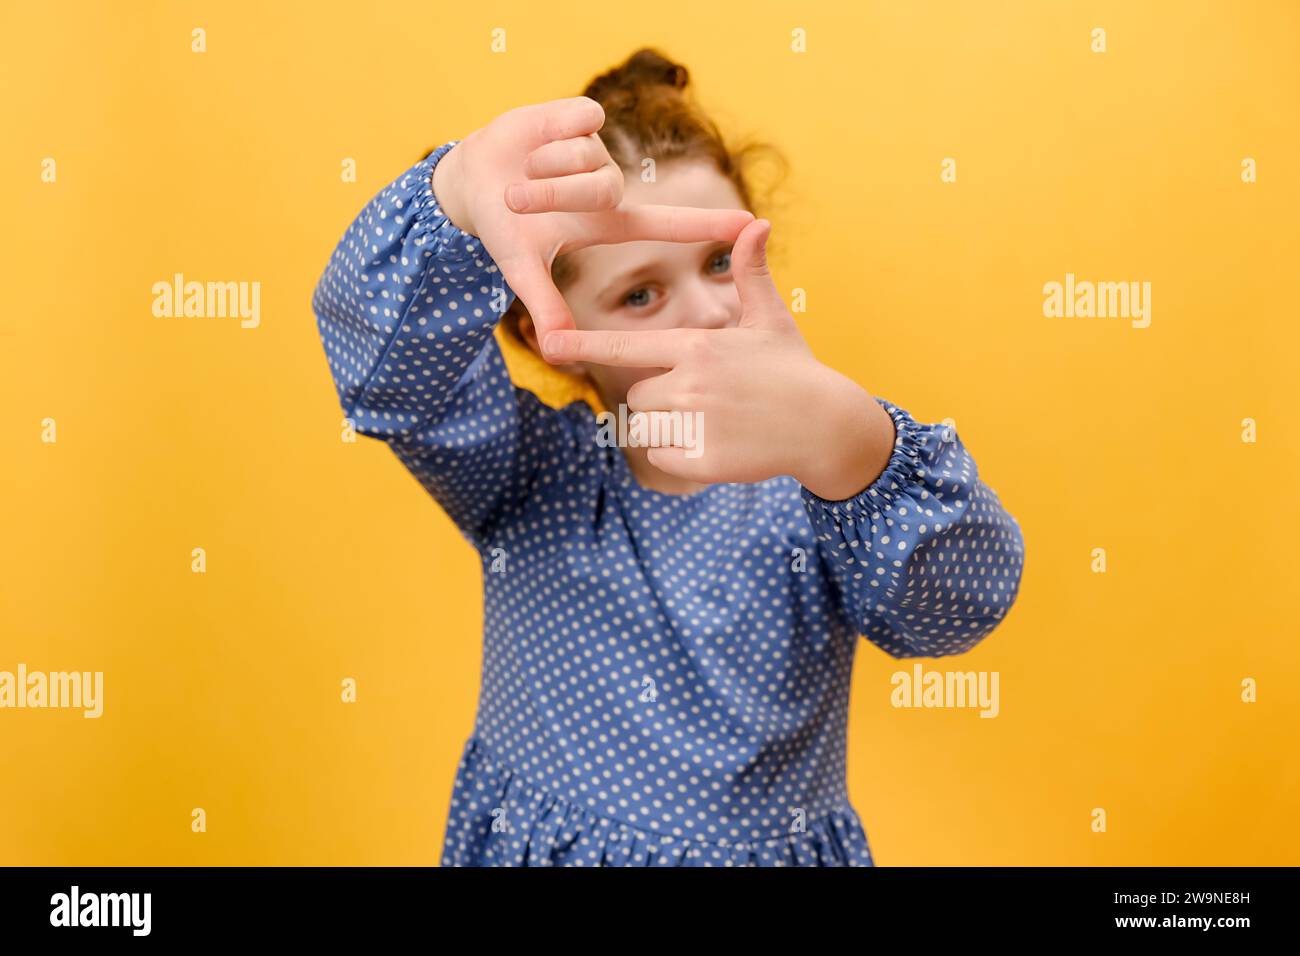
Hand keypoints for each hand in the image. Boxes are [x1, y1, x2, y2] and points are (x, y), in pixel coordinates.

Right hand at [431, 96, 755, 339]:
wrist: (472, 179)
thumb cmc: (505, 228)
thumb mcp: (523, 269)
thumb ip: (545, 306)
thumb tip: (558, 352)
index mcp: (607, 221)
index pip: (666, 224)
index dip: (705, 225)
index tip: (751, 225)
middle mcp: (609, 185)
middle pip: (602, 188)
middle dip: (553, 192)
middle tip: (516, 199)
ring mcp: (597, 151)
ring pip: (583, 155)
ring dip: (541, 167)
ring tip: (521, 173)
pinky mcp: (581, 115)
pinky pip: (577, 122)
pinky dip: (546, 135)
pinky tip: (533, 141)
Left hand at [540, 218, 897, 497]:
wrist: (827, 426)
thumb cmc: (796, 370)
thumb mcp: (772, 319)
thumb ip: (752, 274)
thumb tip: (757, 223)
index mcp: (698, 345)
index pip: (627, 344)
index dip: (584, 343)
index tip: (548, 341)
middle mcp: (690, 383)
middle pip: (637, 395)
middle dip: (660, 400)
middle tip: (705, 402)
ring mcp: (695, 423)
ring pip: (646, 428)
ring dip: (667, 430)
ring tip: (713, 423)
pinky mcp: (701, 460)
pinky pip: (663, 459)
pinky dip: (681, 458)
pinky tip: (718, 447)